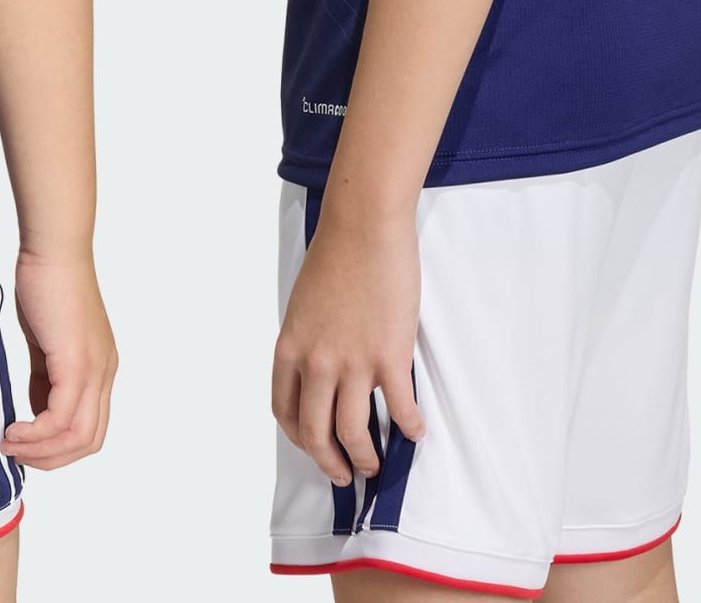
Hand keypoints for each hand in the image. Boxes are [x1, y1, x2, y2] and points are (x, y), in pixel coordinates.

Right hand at [0, 247, 116, 469]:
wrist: (54, 248)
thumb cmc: (46, 283)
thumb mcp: (47, 342)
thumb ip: (45, 377)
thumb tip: (35, 411)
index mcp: (99, 367)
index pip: (90, 428)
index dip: (59, 447)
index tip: (26, 445)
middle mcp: (104, 372)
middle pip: (89, 441)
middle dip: (51, 458)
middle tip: (17, 454)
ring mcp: (94, 369)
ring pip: (78, 436)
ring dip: (41, 451)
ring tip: (9, 444)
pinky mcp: (77, 362)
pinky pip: (61, 417)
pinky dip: (36, 433)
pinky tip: (12, 428)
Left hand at [271, 208, 423, 485]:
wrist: (364, 226)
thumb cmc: (335, 255)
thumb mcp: (303, 304)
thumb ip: (308, 342)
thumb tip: (322, 370)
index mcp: (290, 348)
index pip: (285, 411)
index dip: (299, 437)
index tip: (314, 446)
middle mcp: (315, 363)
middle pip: (316, 433)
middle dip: (330, 461)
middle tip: (344, 474)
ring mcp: (352, 362)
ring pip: (354, 433)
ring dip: (365, 458)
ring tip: (375, 465)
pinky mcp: (389, 356)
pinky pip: (399, 408)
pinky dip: (408, 429)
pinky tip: (415, 433)